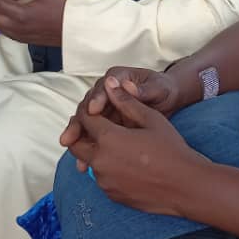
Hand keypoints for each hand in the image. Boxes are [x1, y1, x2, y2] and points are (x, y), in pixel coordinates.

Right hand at [60, 67, 182, 147]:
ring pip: (86, 122)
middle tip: (70, 135)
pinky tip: (82, 160)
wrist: (168, 100)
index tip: (94, 110)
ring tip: (70, 148)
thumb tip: (127, 86)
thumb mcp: (159, 89)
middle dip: (79, 121)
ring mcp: (104, 107)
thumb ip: (144, 90)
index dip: (97, 99)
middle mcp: (105, 91)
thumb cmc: (164, 90)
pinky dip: (87, 146)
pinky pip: (92, 134)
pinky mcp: (106, 123)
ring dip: (78, 135)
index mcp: (116, 77)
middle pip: (87, 105)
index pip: (102, 88)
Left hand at [63, 78, 204, 215]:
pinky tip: (125, 163)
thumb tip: (109, 84)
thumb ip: (126, 101)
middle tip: (97, 127)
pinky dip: (106, 168)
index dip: (88, 110)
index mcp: (108, 139)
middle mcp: (100, 161)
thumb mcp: (151, 119)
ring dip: (95, 152)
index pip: (85, 118)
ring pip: (88, 162)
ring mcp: (104, 181)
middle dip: (82, 133)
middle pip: (76, 143)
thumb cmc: (172, 150)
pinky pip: (101, 177)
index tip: (96, 108)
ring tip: (115, 145)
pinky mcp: (111, 194)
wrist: (186, 186)